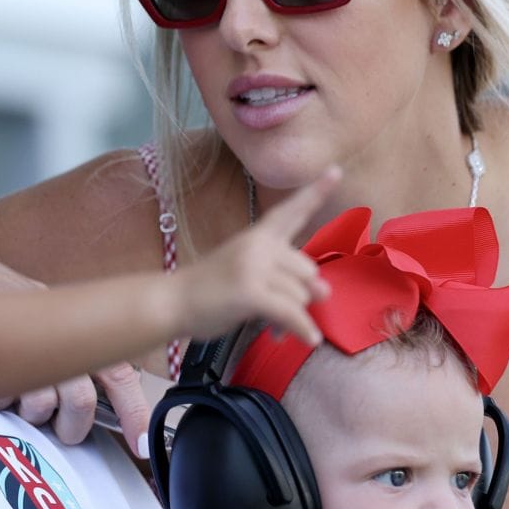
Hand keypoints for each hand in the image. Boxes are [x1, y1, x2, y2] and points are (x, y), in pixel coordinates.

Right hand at [0, 230, 151, 445]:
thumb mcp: (28, 314)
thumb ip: (54, 350)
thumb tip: (78, 401)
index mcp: (67, 322)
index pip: (116, 368)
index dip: (132, 410)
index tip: (140, 444)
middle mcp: (51, 328)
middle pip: (80, 398)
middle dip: (69, 425)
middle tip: (56, 428)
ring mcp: (20, 337)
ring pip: (41, 401)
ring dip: (26, 411)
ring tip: (11, 398)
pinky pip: (0, 394)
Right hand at [177, 168, 340, 343]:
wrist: (172, 302)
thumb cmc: (211, 290)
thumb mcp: (249, 274)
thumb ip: (287, 278)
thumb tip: (327, 292)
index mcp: (257, 236)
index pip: (290, 211)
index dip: (315, 192)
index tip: (336, 170)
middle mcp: (258, 245)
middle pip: (307, 272)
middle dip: (300, 296)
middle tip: (280, 313)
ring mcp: (253, 267)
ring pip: (301, 295)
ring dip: (294, 318)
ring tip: (272, 328)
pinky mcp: (250, 292)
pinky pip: (291, 313)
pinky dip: (302, 329)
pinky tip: (308, 338)